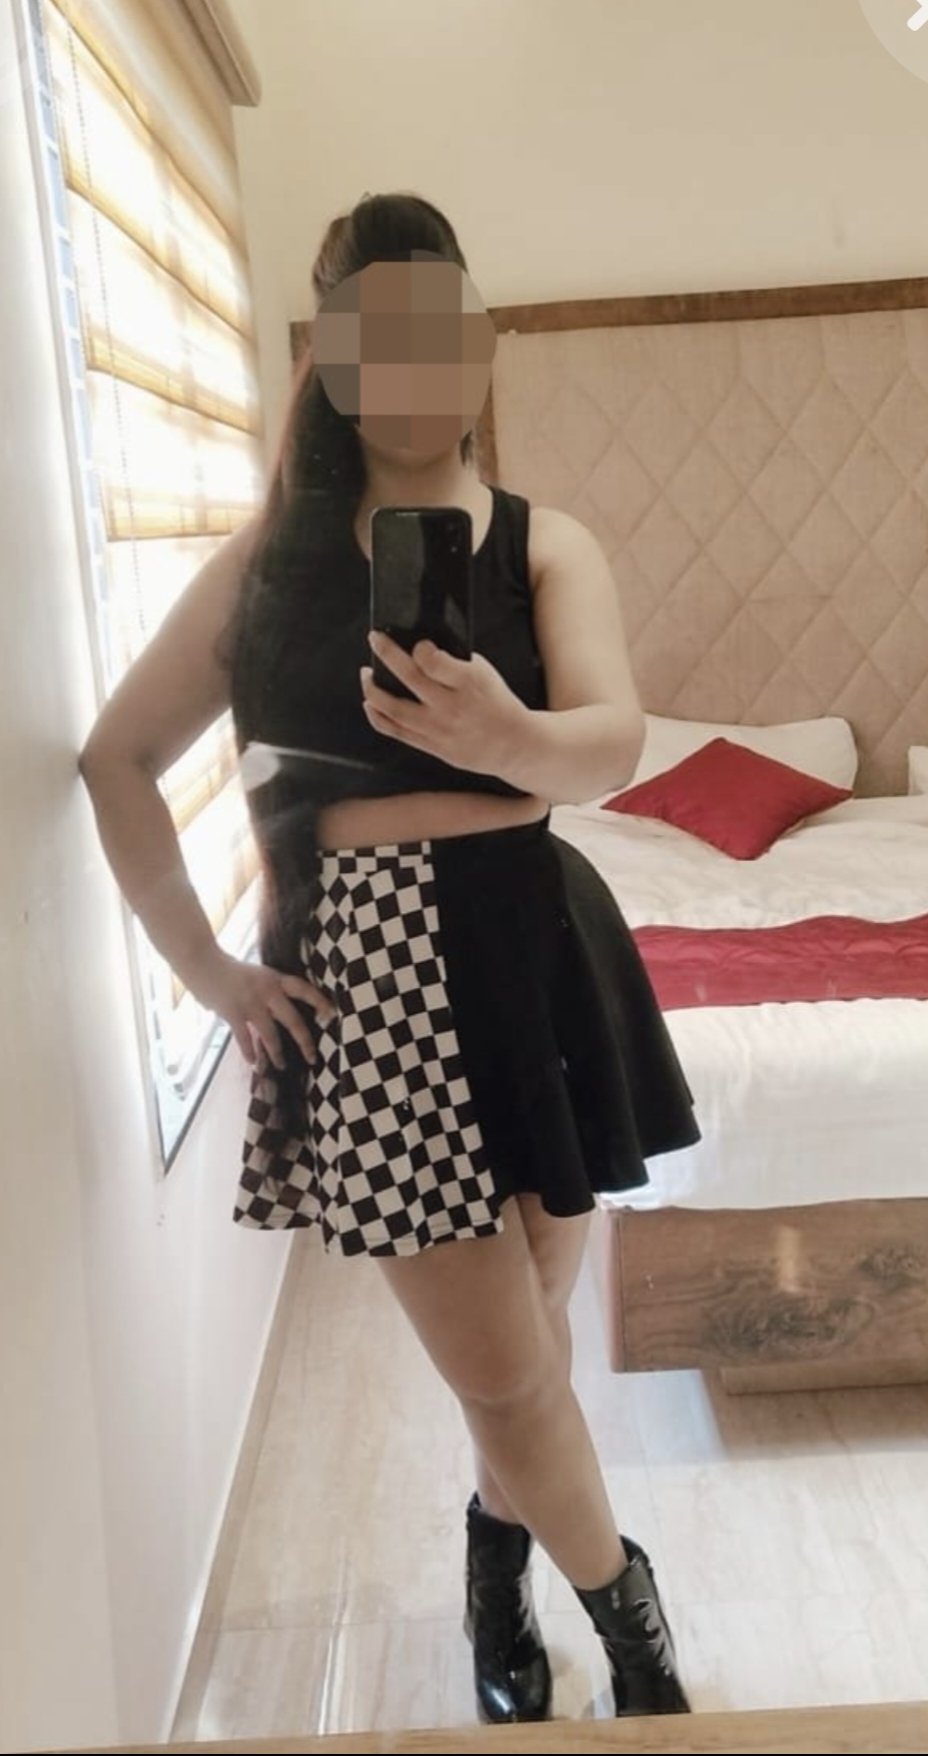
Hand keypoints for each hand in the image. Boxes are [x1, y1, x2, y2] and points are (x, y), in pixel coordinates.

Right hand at [187, 948, 334, 1069]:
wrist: (202, 962)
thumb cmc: (228, 969)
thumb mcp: (255, 975)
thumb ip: (267, 991)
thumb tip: (277, 1012)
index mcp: (275, 978)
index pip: (304, 989)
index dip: (319, 1001)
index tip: (332, 1014)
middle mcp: (267, 990)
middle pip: (293, 1019)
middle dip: (304, 1041)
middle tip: (313, 1057)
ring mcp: (250, 1003)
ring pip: (271, 1035)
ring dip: (276, 1053)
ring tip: (282, 1065)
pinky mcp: (233, 1013)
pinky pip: (245, 1038)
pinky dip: (249, 1052)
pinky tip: (253, 1062)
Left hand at [361, 632, 527, 775]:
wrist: (514, 745)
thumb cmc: (497, 703)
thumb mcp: (485, 674)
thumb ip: (454, 661)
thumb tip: (419, 648)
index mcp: (469, 684)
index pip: (433, 661)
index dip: (421, 648)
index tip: (419, 644)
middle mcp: (451, 707)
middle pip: (409, 678)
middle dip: (386, 653)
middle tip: (375, 639)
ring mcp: (438, 729)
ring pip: (393, 708)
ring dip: (373, 689)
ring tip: (366, 674)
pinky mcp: (432, 746)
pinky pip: (396, 731)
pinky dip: (377, 716)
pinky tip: (370, 703)